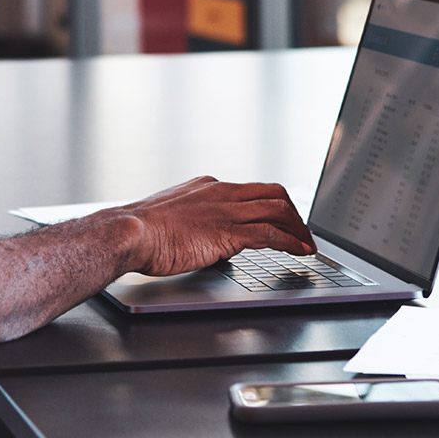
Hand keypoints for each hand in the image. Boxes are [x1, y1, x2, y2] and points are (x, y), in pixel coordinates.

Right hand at [109, 176, 315, 277]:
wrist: (130, 232)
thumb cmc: (141, 231)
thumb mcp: (171, 218)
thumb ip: (192, 223)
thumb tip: (203, 239)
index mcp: (207, 187)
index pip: (251, 190)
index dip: (273, 204)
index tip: (282, 218)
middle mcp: (221, 192)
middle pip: (273, 193)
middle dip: (293, 213)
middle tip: (303, 231)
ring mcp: (226, 211)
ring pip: (277, 210)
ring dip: (298, 228)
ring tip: (308, 244)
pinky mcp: (227, 232)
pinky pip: (270, 234)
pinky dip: (291, 242)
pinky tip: (300, 251)